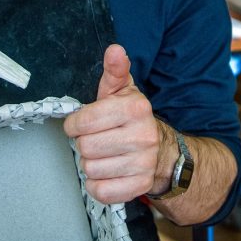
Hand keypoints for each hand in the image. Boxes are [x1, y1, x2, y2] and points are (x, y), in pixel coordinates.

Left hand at [64, 44, 162, 203]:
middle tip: (98, 139)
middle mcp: (143, 136)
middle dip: (85, 143)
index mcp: (136, 109)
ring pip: (90, 169)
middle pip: (85, 147)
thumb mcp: (123, 91)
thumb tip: (115, 50)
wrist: (164, 151)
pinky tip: (108, 172)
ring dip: (92, 164)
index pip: (82, 122)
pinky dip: (98, 184)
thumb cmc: (134, 119)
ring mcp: (143, 164)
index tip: (81, 124)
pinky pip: (100, 191)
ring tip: (106, 155)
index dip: (75, 124)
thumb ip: (115, 70)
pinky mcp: (139, 186)